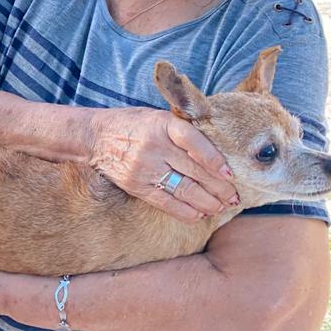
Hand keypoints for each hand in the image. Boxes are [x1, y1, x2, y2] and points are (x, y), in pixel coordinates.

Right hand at [89, 107, 238, 222]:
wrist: (95, 137)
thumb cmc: (134, 125)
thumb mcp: (158, 117)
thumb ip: (183, 131)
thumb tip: (217, 154)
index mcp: (162, 124)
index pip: (194, 142)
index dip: (214, 159)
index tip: (230, 174)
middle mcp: (154, 146)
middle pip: (195, 170)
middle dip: (220, 187)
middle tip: (235, 197)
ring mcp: (144, 168)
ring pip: (185, 189)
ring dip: (208, 202)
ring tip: (222, 207)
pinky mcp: (137, 186)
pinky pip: (166, 202)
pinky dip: (186, 211)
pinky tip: (199, 214)